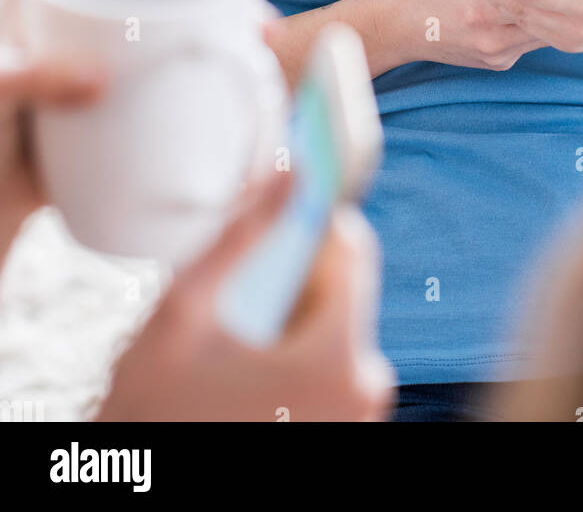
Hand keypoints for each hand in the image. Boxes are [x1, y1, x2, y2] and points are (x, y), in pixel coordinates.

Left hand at [0, 0, 275, 256]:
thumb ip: (25, 77)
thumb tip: (100, 80)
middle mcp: (87, 10)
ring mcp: (111, 56)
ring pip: (179, 25)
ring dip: (229, 24)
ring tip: (265, 37)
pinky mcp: (127, 103)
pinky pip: (180, 81)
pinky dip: (216, 80)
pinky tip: (249, 87)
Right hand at [96, 174, 393, 422]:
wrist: (149, 481)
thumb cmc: (156, 407)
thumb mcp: (182, 310)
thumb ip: (240, 236)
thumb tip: (290, 171)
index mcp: (335, 357)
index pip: (352, 249)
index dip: (312, 222)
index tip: (274, 221)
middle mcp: (363, 390)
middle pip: (342, 289)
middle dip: (294, 279)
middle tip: (235, 303)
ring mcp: (357, 418)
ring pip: (335, 327)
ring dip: (292, 319)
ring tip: (235, 346)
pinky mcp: (345, 430)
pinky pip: (332, 368)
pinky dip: (297, 357)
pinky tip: (247, 375)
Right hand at [374, 0, 551, 70]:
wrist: (393, 31)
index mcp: (475, 10)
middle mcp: (491, 38)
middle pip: (542, 13)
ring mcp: (497, 55)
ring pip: (543, 32)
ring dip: (553, 9)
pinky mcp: (499, 63)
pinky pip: (530, 41)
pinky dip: (539, 22)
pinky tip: (548, 1)